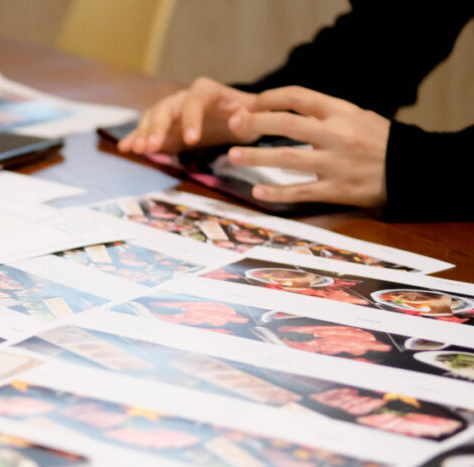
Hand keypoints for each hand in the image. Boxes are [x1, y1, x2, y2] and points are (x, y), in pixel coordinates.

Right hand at [118, 77, 257, 154]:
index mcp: (208, 90)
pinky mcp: (164, 126)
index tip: (191, 141)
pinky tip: (125, 148)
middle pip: (166, 108)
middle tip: (152, 146)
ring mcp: (172, 110)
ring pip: (153, 118)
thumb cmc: (250, 115)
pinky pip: (147, 130)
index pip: (195, 100)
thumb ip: (250, 116)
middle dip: (158, 128)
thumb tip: (237, 120)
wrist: (239, 117)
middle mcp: (185, 97)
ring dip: (144, 133)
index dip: (191, 119)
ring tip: (138, 150)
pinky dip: (136, 138)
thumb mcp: (257, 115)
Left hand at [226, 86, 389, 206]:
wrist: (413, 169)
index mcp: (341, 112)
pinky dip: (277, 191)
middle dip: (254, 123)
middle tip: (231, 125)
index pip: (298, 96)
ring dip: (256, 156)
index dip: (269, 98)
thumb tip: (283, 110)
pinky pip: (302, 191)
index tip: (249, 104)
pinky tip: (257, 191)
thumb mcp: (356, 116)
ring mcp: (337, 163)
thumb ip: (324, 114)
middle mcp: (337, 134)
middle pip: (286, 124)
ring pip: (287, 157)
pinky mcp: (338, 190)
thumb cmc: (379, 141)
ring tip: (231, 156)